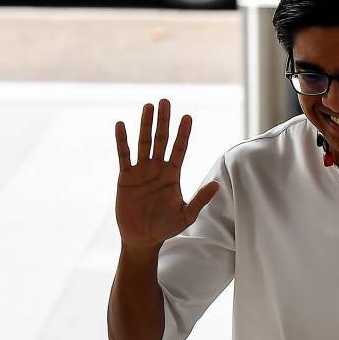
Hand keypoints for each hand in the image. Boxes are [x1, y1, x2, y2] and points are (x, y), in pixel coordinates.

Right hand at [114, 98, 219, 248]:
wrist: (143, 238)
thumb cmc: (166, 227)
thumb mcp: (186, 214)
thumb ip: (200, 199)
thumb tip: (216, 185)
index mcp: (173, 175)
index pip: (180, 149)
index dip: (183, 134)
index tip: (187, 117)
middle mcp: (157, 169)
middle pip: (162, 140)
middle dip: (164, 121)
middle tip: (165, 101)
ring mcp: (141, 171)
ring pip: (144, 143)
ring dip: (145, 125)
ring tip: (148, 106)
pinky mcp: (125, 177)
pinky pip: (124, 156)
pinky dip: (122, 141)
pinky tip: (121, 125)